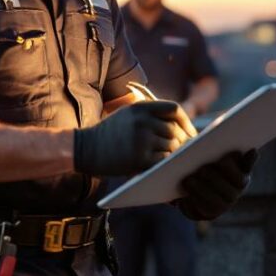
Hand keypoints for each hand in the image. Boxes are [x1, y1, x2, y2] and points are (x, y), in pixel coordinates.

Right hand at [74, 100, 195, 175]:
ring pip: (171, 146)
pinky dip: (166, 165)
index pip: (174, 109)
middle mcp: (142, 120)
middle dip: (183, 142)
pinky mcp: (137, 158)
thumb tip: (181, 127)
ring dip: (175, 155)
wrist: (84, 149)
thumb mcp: (128, 115)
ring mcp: (140, 139)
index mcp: (141, 107)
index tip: (191, 133)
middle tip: (186, 152)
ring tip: (175, 161)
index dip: (186, 122)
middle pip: (175, 130)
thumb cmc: (110, 134)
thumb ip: (150, 116)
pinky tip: (165, 168)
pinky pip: (163, 161)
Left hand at [174, 149, 256, 220]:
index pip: (240, 179)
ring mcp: (219, 208)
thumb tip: (254, 151)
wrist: (203, 181)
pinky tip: (182, 196)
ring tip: (188, 180)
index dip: (231, 170)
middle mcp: (232, 198)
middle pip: (226, 193)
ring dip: (199, 192)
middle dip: (213, 181)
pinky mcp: (203, 214)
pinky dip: (189, 205)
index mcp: (241, 182)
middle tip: (202, 169)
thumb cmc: (218, 165)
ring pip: (211, 204)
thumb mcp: (230, 159)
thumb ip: (241, 157)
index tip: (222, 160)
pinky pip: (197, 213)